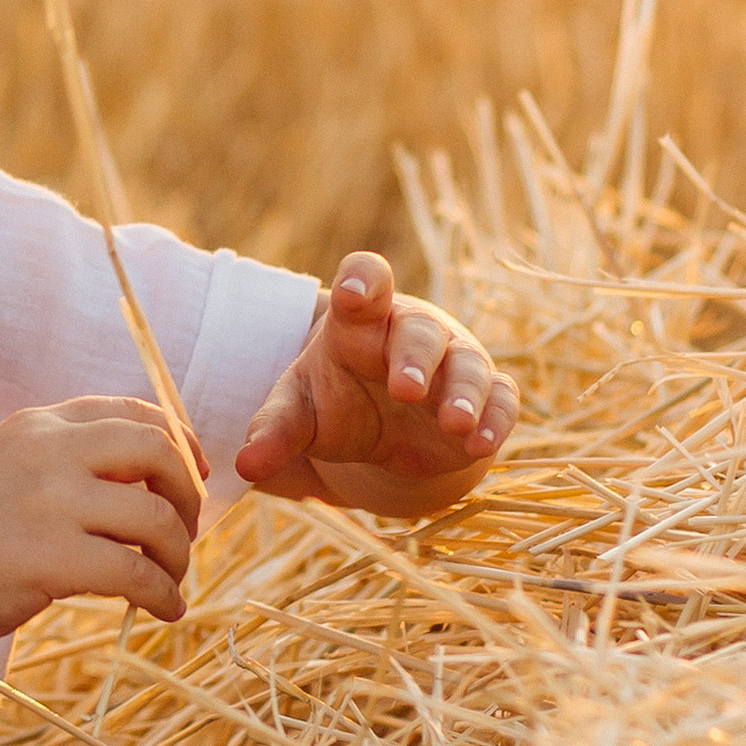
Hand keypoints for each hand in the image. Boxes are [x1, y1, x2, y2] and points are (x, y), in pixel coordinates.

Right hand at [0, 398, 207, 648]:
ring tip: (170, 580)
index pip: (137, 412)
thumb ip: (64, 462)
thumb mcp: (5, 467)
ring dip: (179, 554)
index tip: (189, 480)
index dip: (179, 445)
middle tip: (184, 535)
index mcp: (39, 424)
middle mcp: (48, 450)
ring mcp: (49, 501)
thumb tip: (146, 485)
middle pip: (159, 452)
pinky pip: (137, 573)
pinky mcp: (49, 557)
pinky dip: (163, 594)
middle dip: (187, 496)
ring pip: (157, 517)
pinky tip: (160, 609)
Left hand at [236, 253, 516, 512]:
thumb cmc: (338, 403)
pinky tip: (480, 444)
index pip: (366, 281)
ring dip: (462, 392)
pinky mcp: (486, 399)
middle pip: (419, 331)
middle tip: (404, 388)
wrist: (388, 432)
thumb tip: (244, 465)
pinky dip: (494, 419)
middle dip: (414, 356)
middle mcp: (411, 335)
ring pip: (467, 366)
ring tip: (452, 423)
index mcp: (360, 322)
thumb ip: (275, 430)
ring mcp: (454, 364)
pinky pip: (501, 401)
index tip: (352, 293)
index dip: (363, 281)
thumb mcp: (301, 413)